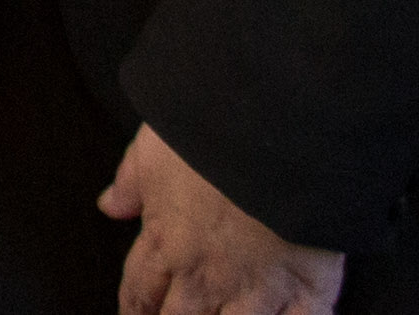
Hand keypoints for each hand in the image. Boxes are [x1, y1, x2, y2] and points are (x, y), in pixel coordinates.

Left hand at [100, 126, 344, 314]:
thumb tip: (110, 206)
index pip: (140, 291)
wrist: (280, 123)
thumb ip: (130, 180)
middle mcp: (207, 275)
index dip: (135, 309)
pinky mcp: (307, 287)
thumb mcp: (155, 145)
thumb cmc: (212, 127)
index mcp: (167, 240)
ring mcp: (257, 288)